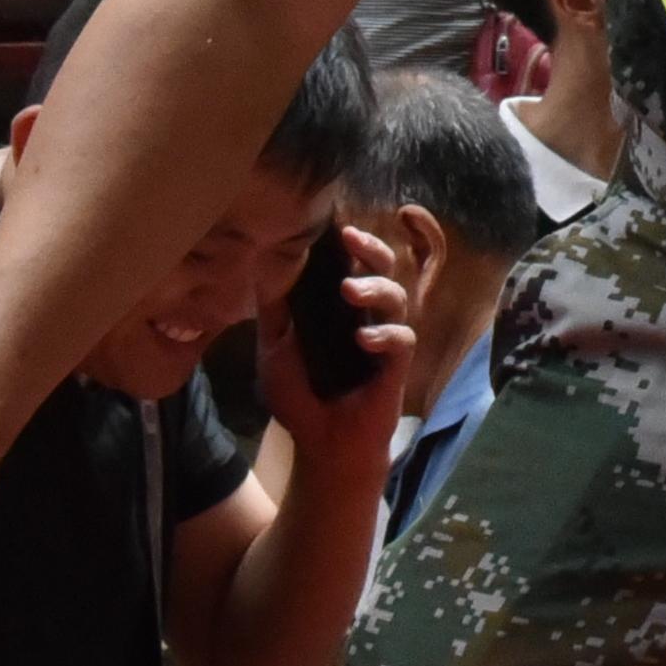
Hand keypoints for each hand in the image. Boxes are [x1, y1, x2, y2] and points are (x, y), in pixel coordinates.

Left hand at [260, 220, 424, 489]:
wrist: (320, 444)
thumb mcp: (275, 348)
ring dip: (375, 287)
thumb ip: (275, 311)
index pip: (351, 263)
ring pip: (398, 297)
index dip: (349, 241)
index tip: (334, 222)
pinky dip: (385, 335)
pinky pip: (403, 340)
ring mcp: (385, 339)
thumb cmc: (300, 396)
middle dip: (372, 248)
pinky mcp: (397, 366)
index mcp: (341, 308)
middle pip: (384, 268)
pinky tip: (363, 339)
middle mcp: (367, 316)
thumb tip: (262, 264)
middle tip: (351, 238)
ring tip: (349, 289)